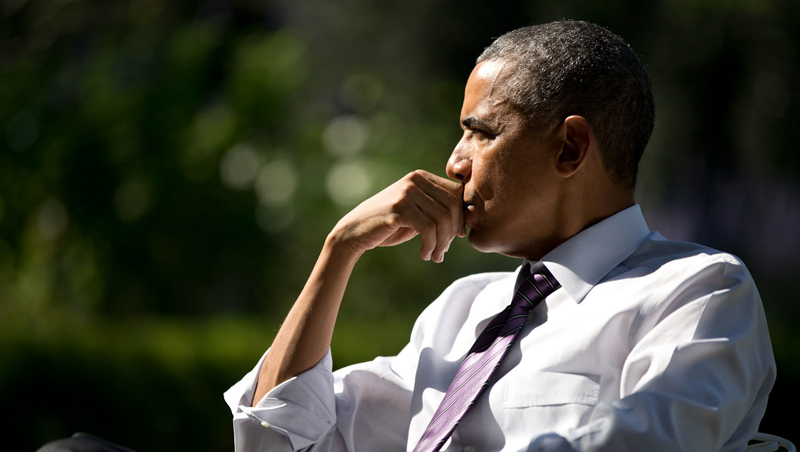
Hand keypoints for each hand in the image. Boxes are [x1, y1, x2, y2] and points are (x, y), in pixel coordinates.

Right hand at [330, 170, 465, 262]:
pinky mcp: (399, 208)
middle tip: (443, 251)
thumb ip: (438, 211)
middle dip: (452, 233)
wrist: (354, 232)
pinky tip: (424, 254)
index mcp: (422, 177)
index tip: (455, 237)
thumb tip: (467, 222)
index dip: (461, 217)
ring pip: (442, 219)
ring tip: (434, 256)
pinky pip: (428, 228)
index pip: (457, 193)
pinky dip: (431, 245)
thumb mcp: (417, 215)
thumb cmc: (388, 226)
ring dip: (442, 243)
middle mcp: (415, 179)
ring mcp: (407, 192)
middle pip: (453, 206)